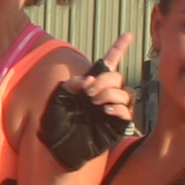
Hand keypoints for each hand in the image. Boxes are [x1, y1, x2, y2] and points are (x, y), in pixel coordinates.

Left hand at [37, 33, 137, 171]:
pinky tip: (104, 112)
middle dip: (105, 80)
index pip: (108, 63)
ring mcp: (111, 110)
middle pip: (117, 77)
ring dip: (110, 94)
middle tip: (89, 92)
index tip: (129, 34)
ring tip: (95, 104)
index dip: (119, 48)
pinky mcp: (116, 126)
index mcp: (90, 85)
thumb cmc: (55, 125)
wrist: (58, 150)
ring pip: (125, 94)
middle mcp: (103, 95)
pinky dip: (118, 109)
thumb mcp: (56, 100)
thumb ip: (69, 85)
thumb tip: (87, 80)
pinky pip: (127, 113)